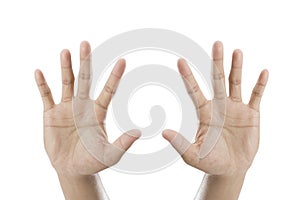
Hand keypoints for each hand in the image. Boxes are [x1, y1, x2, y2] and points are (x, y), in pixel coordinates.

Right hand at [35, 41, 139, 176]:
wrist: (71, 169)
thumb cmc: (92, 161)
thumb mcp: (109, 154)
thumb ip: (122, 144)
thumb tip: (138, 132)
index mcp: (98, 112)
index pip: (108, 90)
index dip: (115, 76)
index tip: (123, 60)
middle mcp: (82, 106)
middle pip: (85, 79)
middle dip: (85, 62)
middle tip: (86, 43)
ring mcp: (66, 108)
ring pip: (67, 83)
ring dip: (65, 67)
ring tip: (66, 51)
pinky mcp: (51, 114)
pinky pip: (46, 96)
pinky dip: (42, 85)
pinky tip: (39, 72)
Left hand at [163, 41, 268, 175]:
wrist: (231, 169)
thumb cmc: (209, 162)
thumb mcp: (192, 155)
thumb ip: (180, 143)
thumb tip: (163, 132)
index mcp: (205, 112)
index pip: (194, 90)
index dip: (188, 76)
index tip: (180, 61)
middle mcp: (219, 106)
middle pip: (217, 80)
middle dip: (217, 62)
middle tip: (216, 44)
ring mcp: (236, 108)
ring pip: (235, 83)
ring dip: (237, 68)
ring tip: (237, 51)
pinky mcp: (251, 114)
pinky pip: (256, 96)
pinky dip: (260, 85)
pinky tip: (263, 72)